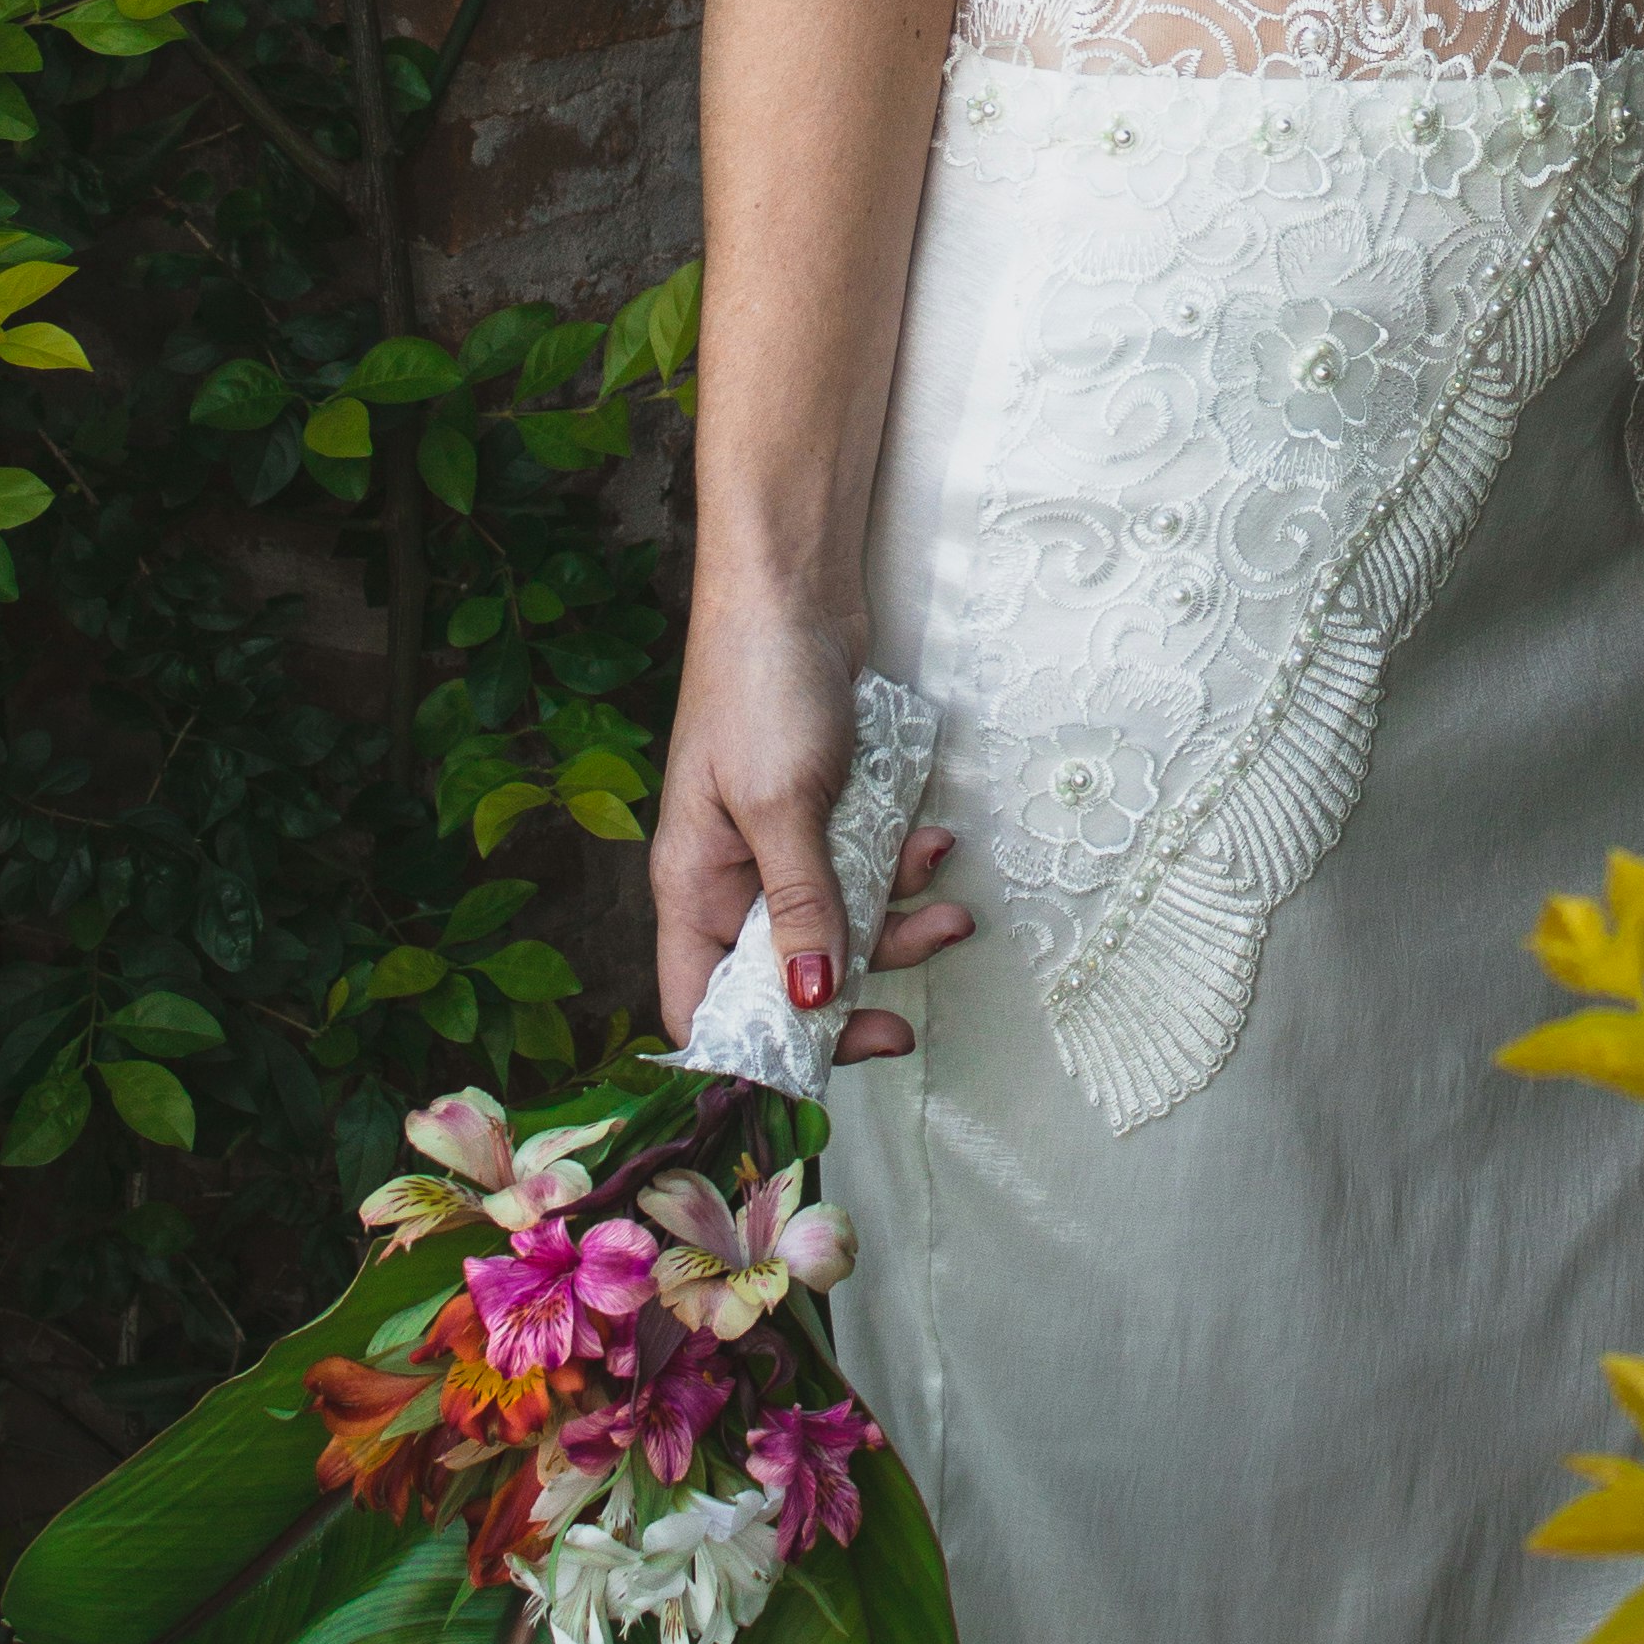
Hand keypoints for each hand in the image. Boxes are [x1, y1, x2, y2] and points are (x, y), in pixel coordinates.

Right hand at [651, 597, 972, 1058]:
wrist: (795, 585)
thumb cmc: (761, 684)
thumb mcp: (781, 803)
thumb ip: (800, 904)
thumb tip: (812, 1000)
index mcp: (693, 886)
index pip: (702, 1004)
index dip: (758, 1048)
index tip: (830, 1057)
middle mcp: (732, 875)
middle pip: (786, 976)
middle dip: (854, 990)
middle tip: (907, 1015)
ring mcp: (781, 842)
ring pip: (841, 923)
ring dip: (898, 922)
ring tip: (951, 904)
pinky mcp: (826, 810)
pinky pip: (866, 867)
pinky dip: (902, 864)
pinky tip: (934, 837)